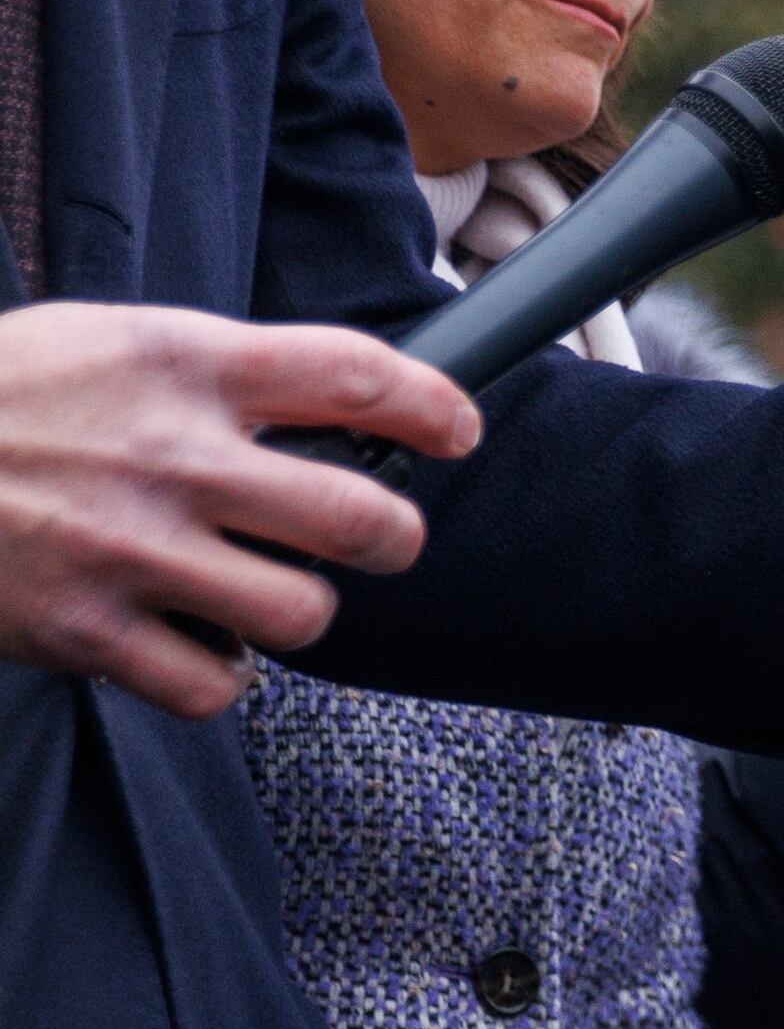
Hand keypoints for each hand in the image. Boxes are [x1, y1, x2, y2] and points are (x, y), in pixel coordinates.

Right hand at [0, 305, 475, 713]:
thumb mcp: (110, 342)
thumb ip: (219, 371)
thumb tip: (338, 404)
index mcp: (184, 364)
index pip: (362, 376)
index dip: (436, 408)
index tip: (455, 432)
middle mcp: (171, 456)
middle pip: (366, 520)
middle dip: (389, 537)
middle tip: (370, 536)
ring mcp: (128, 548)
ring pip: (302, 613)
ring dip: (297, 609)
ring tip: (259, 591)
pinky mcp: (83, 630)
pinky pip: (213, 687)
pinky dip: (219, 676)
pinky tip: (196, 644)